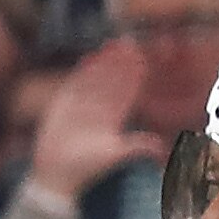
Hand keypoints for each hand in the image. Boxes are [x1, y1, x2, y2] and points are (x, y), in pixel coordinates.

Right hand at [26, 40, 167, 202]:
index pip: (126, 94)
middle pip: (112, 82)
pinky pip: (75, 83)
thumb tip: (162, 147)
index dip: (134, 78)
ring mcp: (81, 106)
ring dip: (104, 63)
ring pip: (96, 79)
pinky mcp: (64, 104)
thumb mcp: (115, 154)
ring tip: (113, 45)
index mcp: (113, 121)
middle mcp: (99, 111)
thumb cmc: (87, 168)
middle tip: (131, 44)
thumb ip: (137, 146)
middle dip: (121, 64)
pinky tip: (91, 57)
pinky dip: (83, 72)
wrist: (57, 174)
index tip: (142, 61)